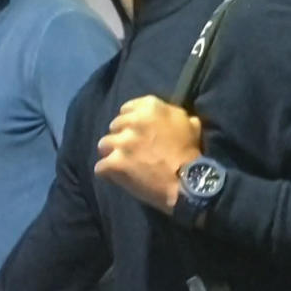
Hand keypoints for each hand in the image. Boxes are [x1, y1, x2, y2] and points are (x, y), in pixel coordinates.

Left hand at [94, 96, 201, 214]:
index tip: (137, 133)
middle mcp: (133, 121)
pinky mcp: (115, 163)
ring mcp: (123, 142)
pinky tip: (117, 177)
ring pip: (104, 145)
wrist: (187, 182)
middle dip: (120, 138)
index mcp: (151, 107)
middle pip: (114, 127)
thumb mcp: (190, 124)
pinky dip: (107, 173)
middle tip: (131, 151)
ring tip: (121, 165)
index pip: (126, 109)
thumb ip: (174, 115)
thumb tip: (170, 114)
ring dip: (111, 154)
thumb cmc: (190, 153)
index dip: (130, 123)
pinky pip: (100, 167)